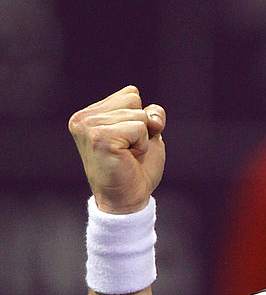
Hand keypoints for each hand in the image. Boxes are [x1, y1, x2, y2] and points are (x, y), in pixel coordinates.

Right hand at [68, 86, 166, 213]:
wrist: (128, 200)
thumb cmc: (136, 168)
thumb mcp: (149, 134)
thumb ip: (151, 115)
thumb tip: (151, 116)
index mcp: (89, 114)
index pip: (130, 94)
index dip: (141, 118)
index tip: (129, 140)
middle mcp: (83, 118)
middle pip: (134, 101)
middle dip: (142, 127)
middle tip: (129, 150)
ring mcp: (89, 126)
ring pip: (138, 114)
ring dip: (142, 138)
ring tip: (127, 155)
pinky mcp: (100, 137)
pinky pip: (139, 128)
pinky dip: (142, 144)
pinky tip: (128, 157)